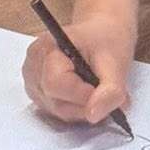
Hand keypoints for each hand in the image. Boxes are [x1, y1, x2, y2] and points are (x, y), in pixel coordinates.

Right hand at [21, 13, 134, 127]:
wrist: (101, 34)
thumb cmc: (105, 40)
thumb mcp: (116, 61)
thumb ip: (110, 90)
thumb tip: (94, 116)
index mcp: (46, 48)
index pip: (55, 84)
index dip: (83, 96)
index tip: (108, 92)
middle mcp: (33, 66)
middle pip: (56, 102)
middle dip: (88, 103)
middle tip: (110, 92)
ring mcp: (33, 82)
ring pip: (59, 111)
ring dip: (85, 108)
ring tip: (102, 91)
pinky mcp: (39, 95)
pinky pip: (59, 112)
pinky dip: (78, 109)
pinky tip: (89, 95)